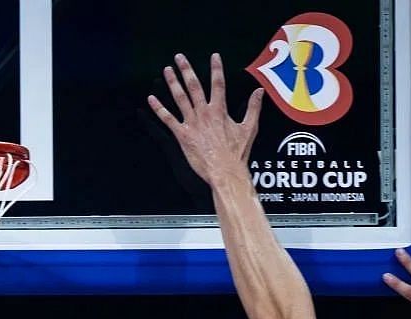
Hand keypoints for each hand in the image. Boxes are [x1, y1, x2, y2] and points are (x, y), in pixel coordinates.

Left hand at [147, 52, 264, 186]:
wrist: (225, 171)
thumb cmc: (237, 152)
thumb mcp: (249, 128)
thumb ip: (254, 107)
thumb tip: (260, 91)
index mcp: (219, 110)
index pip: (218, 83)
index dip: (216, 68)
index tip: (214, 56)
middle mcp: (204, 113)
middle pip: (194, 86)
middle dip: (186, 70)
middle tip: (179, 57)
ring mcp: (192, 123)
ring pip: (180, 98)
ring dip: (172, 83)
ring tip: (167, 70)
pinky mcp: (182, 135)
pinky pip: (168, 119)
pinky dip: (158, 108)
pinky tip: (151, 99)